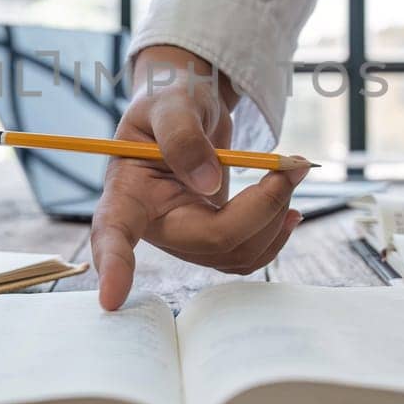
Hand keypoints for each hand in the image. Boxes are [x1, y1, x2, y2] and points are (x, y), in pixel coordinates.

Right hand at [89, 47, 308, 310]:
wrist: (186, 110)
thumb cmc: (168, 102)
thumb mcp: (170, 103)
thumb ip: (182, 136)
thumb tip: (209, 185)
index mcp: (127, 193)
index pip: (113, 233)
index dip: (114, 267)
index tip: (112, 300)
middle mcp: (153, 225)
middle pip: (208, 240)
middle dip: (261, 207)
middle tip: (292, 165)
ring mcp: (185, 238)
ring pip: (237, 252)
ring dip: (275, 215)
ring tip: (290, 172)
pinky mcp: (212, 242)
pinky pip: (249, 255)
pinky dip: (276, 231)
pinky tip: (289, 208)